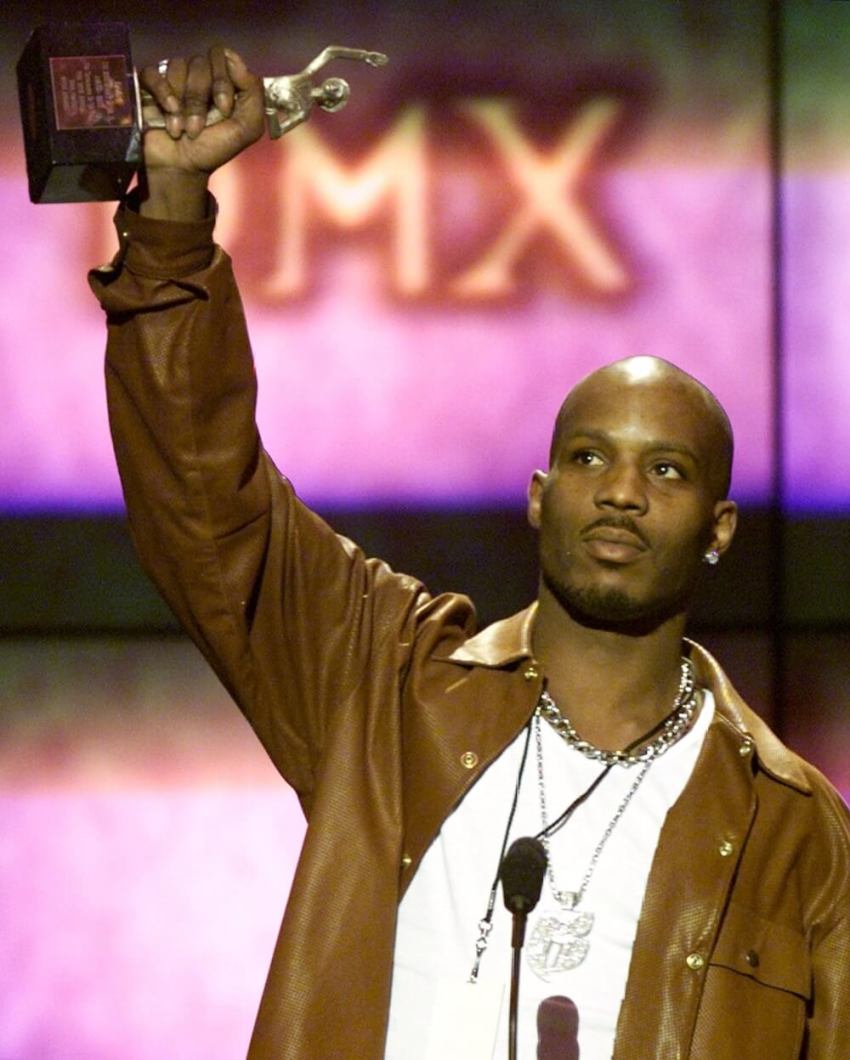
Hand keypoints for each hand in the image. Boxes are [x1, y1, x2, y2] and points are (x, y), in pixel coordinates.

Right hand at [136, 46, 264, 219]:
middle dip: (200, 100)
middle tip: (198, 127)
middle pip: (199, 63)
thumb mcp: (247, 128)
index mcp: (221, 80)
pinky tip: (168, 113)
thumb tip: (236, 61)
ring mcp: (173, 77)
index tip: (224, 109)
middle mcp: (198, 74)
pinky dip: (162, 92)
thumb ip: (254, 94)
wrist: (181, 168)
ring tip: (183, 129)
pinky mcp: (149, 84)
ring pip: (177, 67)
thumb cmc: (213, 149)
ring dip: (183, 104)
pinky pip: (153, 72)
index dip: (222, 81)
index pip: (222, 56)